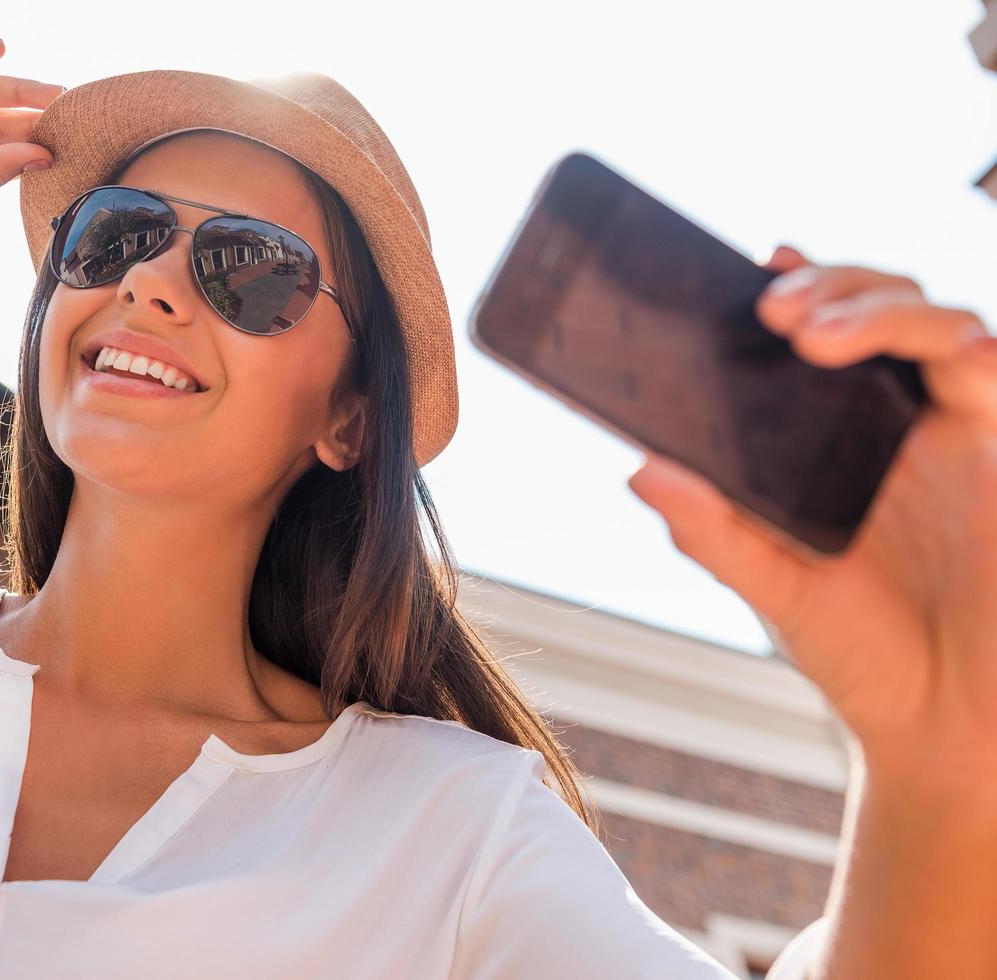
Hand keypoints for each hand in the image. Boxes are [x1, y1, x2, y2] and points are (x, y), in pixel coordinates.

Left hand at [626, 245, 996, 780]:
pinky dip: (975, 352)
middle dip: (838, 287)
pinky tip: (947, 356)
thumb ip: (717, 532)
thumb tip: (641, 469)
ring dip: (887, 308)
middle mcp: (910, 426)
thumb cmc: (868, 659)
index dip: (803, 288)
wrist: (949, 737)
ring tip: (815, 332)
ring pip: (948, 325)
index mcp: (846, 441)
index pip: (828, 337)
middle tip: (775, 308)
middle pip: (889, 308)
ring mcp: (968, 438)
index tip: (753, 267)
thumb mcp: (778, 590)